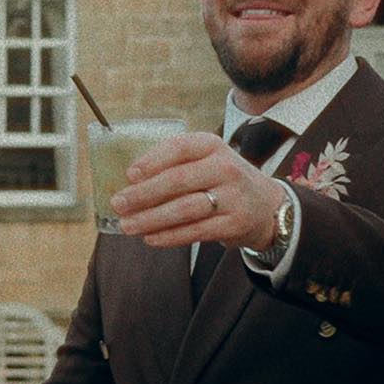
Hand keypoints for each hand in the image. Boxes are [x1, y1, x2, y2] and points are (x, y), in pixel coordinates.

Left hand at [109, 128, 286, 253]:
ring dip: (152, 219)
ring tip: (127, 226)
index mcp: (212, 145)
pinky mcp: (234, 223)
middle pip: (178, 180)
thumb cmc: (221, 180)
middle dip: (144, 194)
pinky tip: (150, 238)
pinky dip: (170, 236)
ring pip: (185, 209)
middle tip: (118, 204)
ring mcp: (233, 196)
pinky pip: (196, 231)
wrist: (265, 205)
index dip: (152, 161)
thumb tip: (129, 183)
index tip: (129, 174)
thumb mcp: (205, 160)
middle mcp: (225, 168)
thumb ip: (174, 165)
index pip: (179, 148)